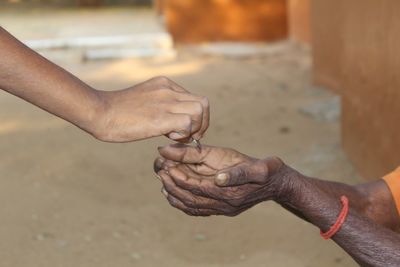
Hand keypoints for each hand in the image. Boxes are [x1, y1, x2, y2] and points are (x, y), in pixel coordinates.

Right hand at [92, 76, 208, 141]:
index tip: (187, 130)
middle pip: (204, 104)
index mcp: (165, 84)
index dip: (197, 117)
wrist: (99, 111)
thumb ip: (161, 105)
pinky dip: (184, 135)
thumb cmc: (118, 111)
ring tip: (178, 137)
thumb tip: (174, 123)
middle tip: (189, 137)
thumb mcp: (144, 100)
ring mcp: (165, 101)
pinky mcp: (160, 117)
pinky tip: (169, 138)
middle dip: (202, 124)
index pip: (195, 98)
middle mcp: (169, 90)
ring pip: (200, 111)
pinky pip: (188, 123)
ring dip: (195, 129)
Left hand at [154, 144, 284, 215]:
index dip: (179, 176)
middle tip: (160, 169)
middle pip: (190, 198)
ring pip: (191, 206)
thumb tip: (216, 177)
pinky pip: (196, 209)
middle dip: (172, 184)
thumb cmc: (267, 170)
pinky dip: (182, 202)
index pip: (197, 188)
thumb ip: (237, 172)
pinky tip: (173, 193)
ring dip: (174, 193)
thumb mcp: (257, 167)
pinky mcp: (221, 209)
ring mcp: (222, 209)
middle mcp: (224, 206)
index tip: (166, 164)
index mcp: (231, 194)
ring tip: (162, 179)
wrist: (277, 184)